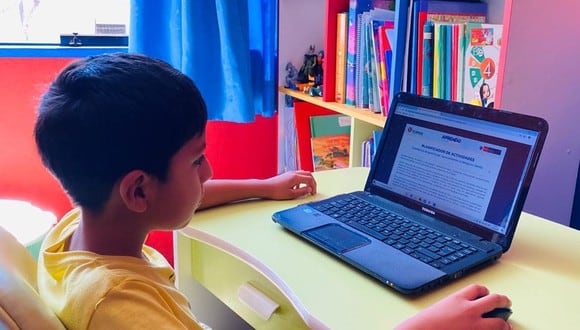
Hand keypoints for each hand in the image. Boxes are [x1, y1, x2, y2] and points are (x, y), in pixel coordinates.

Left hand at [261, 170, 316, 199]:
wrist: (265, 188)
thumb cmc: (276, 191)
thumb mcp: (291, 194)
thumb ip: (302, 192)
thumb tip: (309, 189)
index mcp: (296, 177)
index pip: (310, 179)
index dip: (314, 186)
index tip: (313, 193)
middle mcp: (294, 173)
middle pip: (308, 174)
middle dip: (312, 182)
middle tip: (313, 190)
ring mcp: (290, 173)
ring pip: (303, 174)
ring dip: (307, 180)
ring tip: (306, 189)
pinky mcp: (287, 175)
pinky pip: (298, 175)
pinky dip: (301, 180)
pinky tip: (297, 187)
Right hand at [395, 284, 511, 329]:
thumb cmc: (425, 323)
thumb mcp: (440, 307)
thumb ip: (455, 306)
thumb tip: (466, 310)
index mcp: (458, 299)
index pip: (478, 289)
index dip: (485, 291)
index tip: (487, 293)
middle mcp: (469, 311)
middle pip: (494, 300)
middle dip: (503, 301)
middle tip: (506, 303)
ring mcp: (475, 326)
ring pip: (500, 323)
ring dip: (504, 324)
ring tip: (506, 324)